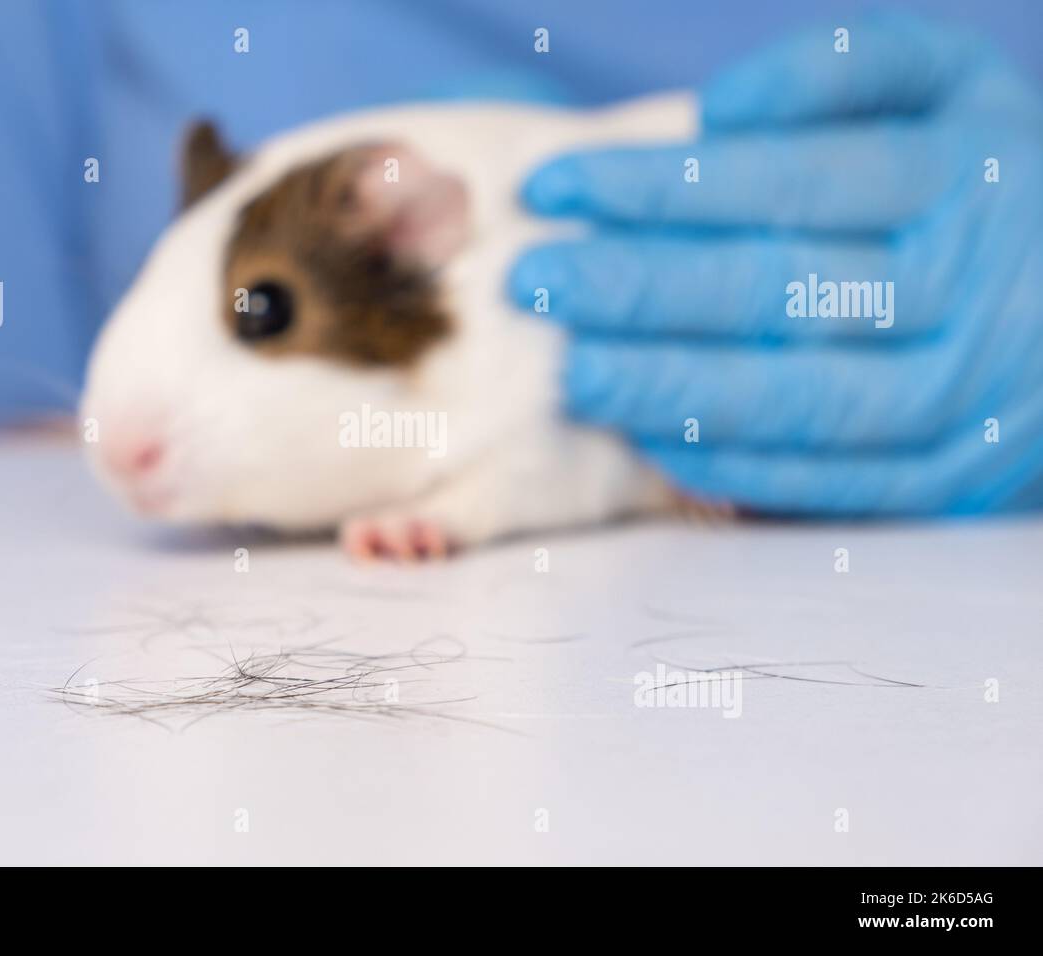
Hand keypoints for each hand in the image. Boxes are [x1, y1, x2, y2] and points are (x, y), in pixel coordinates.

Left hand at [510, 13, 1042, 515]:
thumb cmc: (988, 177)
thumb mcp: (951, 87)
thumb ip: (845, 69)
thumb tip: (722, 108)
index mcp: (961, 176)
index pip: (786, 181)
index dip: (659, 186)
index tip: (554, 187)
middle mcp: (964, 288)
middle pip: (780, 291)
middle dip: (639, 287)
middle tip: (534, 285)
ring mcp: (964, 394)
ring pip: (799, 396)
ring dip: (671, 388)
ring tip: (573, 372)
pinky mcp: (951, 476)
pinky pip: (833, 479)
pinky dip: (736, 464)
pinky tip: (650, 437)